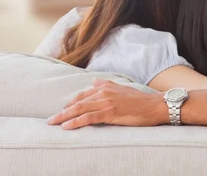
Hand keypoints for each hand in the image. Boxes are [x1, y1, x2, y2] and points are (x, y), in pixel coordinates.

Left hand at [47, 79, 167, 129]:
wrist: (155, 105)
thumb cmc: (141, 100)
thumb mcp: (122, 88)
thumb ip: (107, 84)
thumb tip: (94, 80)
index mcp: (106, 87)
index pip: (83, 95)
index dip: (70, 103)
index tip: (62, 111)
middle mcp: (104, 93)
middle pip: (78, 102)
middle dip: (62, 111)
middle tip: (50, 120)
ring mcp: (107, 102)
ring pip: (80, 109)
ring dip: (64, 117)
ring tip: (52, 123)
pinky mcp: (110, 112)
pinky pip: (88, 118)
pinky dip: (75, 122)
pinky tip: (66, 126)